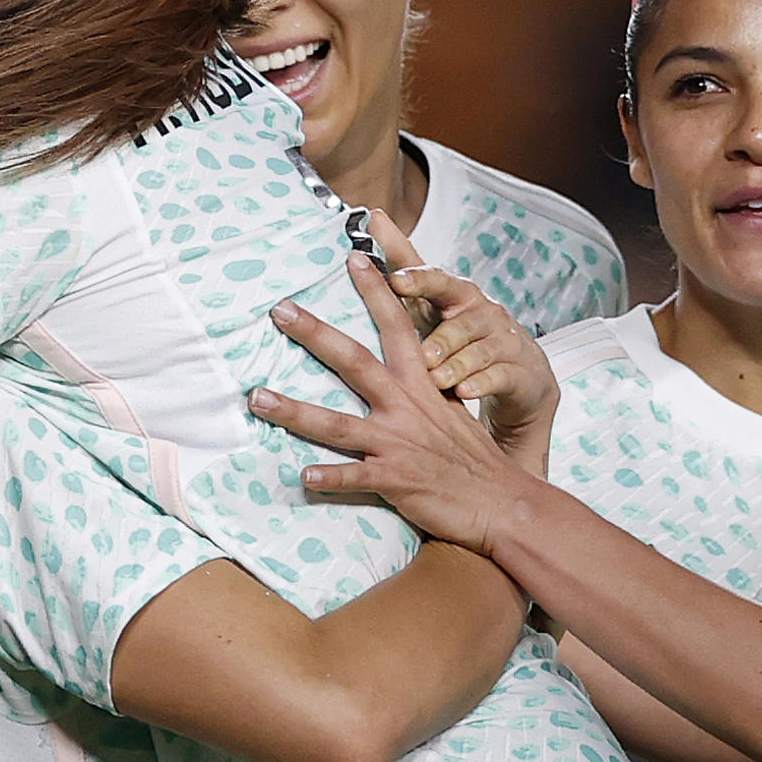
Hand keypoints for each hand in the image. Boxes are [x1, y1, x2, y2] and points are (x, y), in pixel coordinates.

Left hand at [248, 250, 536, 554]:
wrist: (504, 503)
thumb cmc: (472, 457)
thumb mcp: (450, 409)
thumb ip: (421, 384)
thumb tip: (396, 365)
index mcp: (422, 384)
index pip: (398, 327)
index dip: (377, 292)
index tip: (354, 258)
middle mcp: (407, 406)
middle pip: (355, 361)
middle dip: (315, 333)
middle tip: (279, 309)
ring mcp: (398, 443)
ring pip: (339, 424)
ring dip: (295, 411)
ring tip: (256, 398)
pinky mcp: (397, 479)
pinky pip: (356, 478)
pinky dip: (330, 477)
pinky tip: (303, 476)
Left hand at [387, 265, 556, 472]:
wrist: (519, 374)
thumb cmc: (461, 339)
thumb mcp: (432, 314)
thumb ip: (400, 285)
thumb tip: (361, 242)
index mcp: (456, 295)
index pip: (436, 280)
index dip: (418, 278)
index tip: (395, 279)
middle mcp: (482, 311)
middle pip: (462, 317)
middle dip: (441, 332)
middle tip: (422, 353)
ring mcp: (503, 339)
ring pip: (478, 348)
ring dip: (456, 363)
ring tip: (436, 378)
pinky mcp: (518, 369)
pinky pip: (499, 375)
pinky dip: (481, 383)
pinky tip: (464, 392)